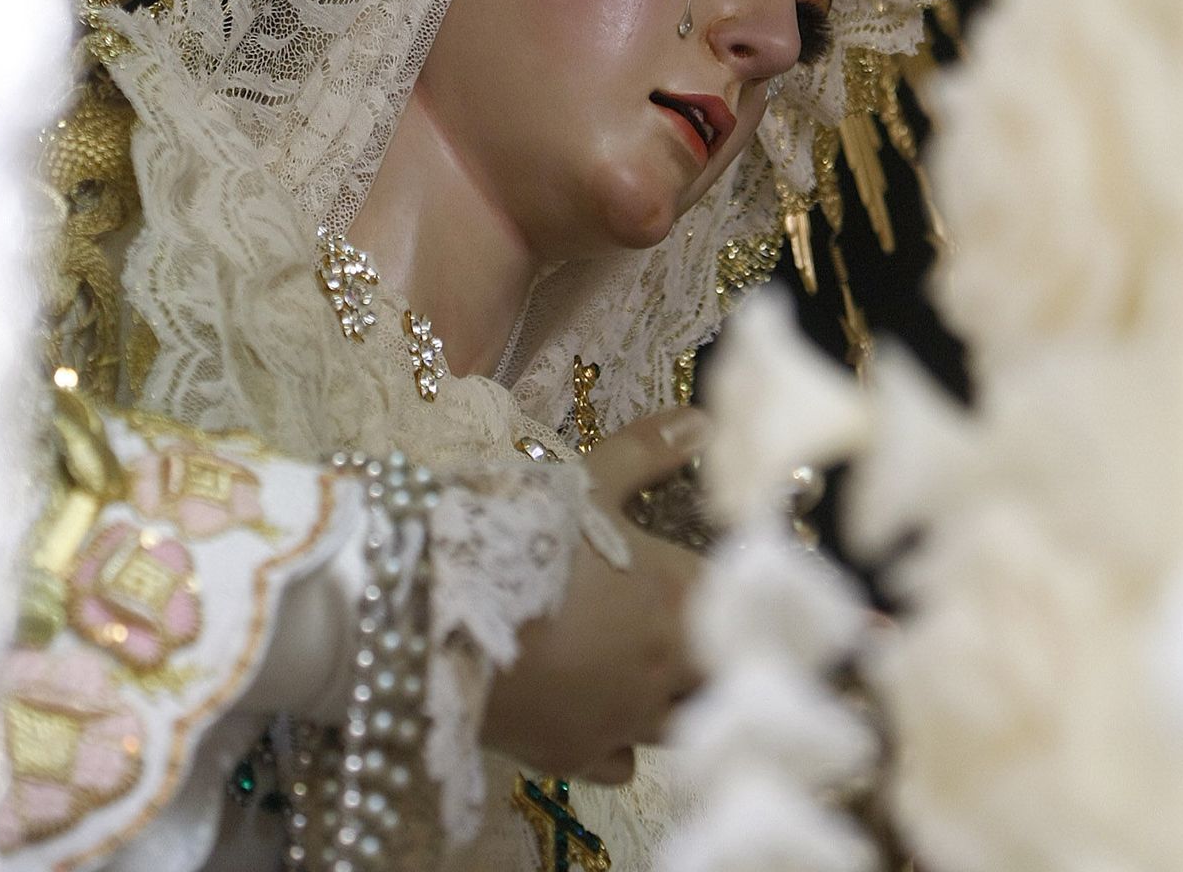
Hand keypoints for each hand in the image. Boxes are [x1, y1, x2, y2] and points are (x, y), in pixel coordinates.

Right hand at [482, 409, 707, 784]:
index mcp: (679, 600)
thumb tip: (703, 419)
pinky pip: (624, 763)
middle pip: (719, 676)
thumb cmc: (525, 537)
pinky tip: (601, 709)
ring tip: (645, 668)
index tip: (711, 578)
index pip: (737, 605)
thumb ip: (649, 450)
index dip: (728, 589)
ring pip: (680, 724)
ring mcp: (624, 721)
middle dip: (710, 653)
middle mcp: (666, 671)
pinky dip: (622, 741)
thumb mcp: (589, 482)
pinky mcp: (579, 757)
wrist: (445, 613)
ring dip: (673, 699)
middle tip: (683, 626)